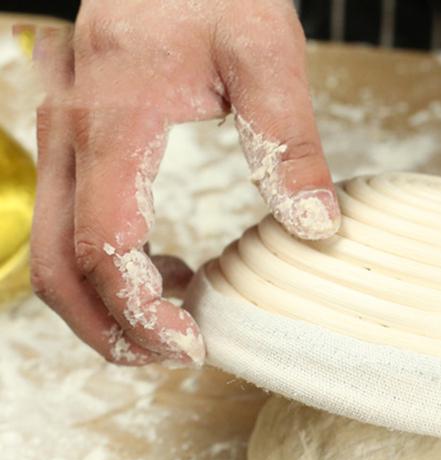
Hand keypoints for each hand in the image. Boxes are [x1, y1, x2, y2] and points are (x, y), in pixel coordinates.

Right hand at [31, 0, 338, 365]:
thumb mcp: (266, 50)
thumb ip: (288, 140)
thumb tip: (315, 227)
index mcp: (112, 122)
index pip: (104, 248)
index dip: (141, 313)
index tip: (192, 345)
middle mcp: (69, 136)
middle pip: (56, 269)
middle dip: (109, 332)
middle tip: (176, 354)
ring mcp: (62, 139)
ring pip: (51, 254)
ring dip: (103, 308)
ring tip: (174, 323)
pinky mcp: (74, 143)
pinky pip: (69, 226)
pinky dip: (109, 271)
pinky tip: (167, 270)